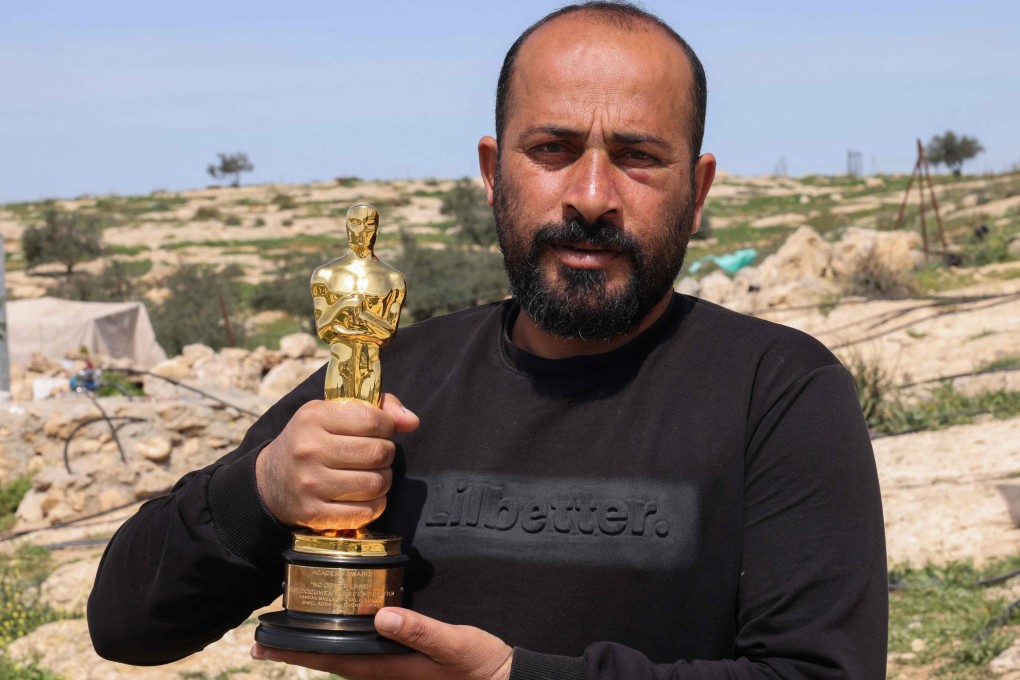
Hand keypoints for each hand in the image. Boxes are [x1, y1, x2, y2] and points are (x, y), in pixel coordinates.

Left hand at [251, 607, 512, 679]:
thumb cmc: (481, 665)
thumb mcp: (456, 645)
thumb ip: (420, 631)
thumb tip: (381, 616)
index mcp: (391, 669)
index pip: (334, 661)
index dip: (298, 653)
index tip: (265, 646)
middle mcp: (386, 676)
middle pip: (332, 664)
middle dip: (297, 654)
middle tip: (260, 644)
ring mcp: (394, 676)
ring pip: (345, 664)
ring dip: (316, 652)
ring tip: (290, 640)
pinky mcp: (404, 670)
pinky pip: (363, 663)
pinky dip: (342, 652)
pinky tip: (339, 641)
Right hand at [255, 393, 418, 530]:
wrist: (270, 481)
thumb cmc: (312, 441)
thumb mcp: (333, 413)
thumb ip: (377, 408)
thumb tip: (412, 421)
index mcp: (314, 417)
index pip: (372, 420)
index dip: (387, 426)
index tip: (381, 431)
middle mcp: (309, 450)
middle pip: (378, 453)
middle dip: (387, 454)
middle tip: (377, 456)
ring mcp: (310, 484)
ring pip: (376, 484)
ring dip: (383, 480)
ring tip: (372, 475)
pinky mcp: (313, 514)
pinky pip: (365, 512)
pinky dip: (375, 505)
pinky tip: (364, 496)